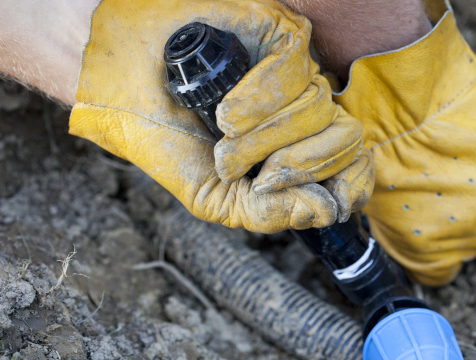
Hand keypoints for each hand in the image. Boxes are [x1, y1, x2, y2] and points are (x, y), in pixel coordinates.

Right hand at [69, 0, 372, 232]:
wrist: (118, 93)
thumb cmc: (167, 138)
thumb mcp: (215, 196)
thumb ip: (267, 212)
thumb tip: (324, 210)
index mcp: (300, 146)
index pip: (357, 162)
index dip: (354, 183)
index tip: (332, 200)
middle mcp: (305, 107)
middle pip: (344, 138)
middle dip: (293, 163)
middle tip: (237, 165)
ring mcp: (295, 69)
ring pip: (318, 107)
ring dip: (263, 135)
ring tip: (221, 132)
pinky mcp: (277, 31)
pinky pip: (296, 68)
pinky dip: (261, 97)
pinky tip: (228, 109)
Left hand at [334, 1, 475, 285]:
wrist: (401, 88)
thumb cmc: (375, 138)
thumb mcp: (372, 196)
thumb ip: (395, 226)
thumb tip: (402, 228)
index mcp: (431, 250)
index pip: (441, 271)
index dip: (429, 244)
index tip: (424, 225)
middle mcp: (475, 232)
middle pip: (475, 234)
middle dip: (457, 209)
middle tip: (437, 173)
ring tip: (454, 146)